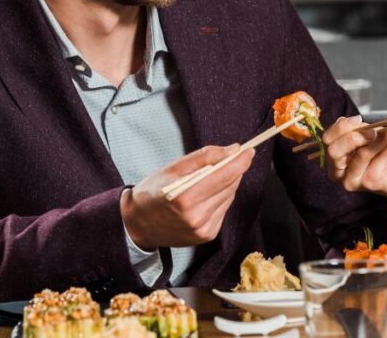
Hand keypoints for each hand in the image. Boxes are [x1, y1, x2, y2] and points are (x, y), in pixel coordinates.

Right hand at [121, 144, 255, 249]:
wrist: (138, 224)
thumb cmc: (153, 192)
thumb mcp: (173, 168)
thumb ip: (205, 157)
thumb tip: (233, 150)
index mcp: (186, 198)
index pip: (225, 175)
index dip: (240, 161)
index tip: (249, 151)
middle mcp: (197, 217)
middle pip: (230, 185)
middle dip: (233, 170)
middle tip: (230, 158)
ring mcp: (203, 229)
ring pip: (229, 197)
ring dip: (226, 184)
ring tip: (210, 178)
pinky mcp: (207, 235)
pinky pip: (223, 209)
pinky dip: (220, 198)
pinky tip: (206, 195)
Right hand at [323, 116, 386, 201]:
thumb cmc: (386, 155)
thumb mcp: (369, 137)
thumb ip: (360, 130)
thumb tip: (359, 121)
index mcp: (335, 159)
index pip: (327, 140)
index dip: (341, 127)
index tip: (359, 119)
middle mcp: (338, 173)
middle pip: (334, 150)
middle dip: (354, 136)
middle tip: (374, 131)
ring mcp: (353, 180)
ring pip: (361, 154)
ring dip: (381, 139)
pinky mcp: (370, 183)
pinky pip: (379, 159)